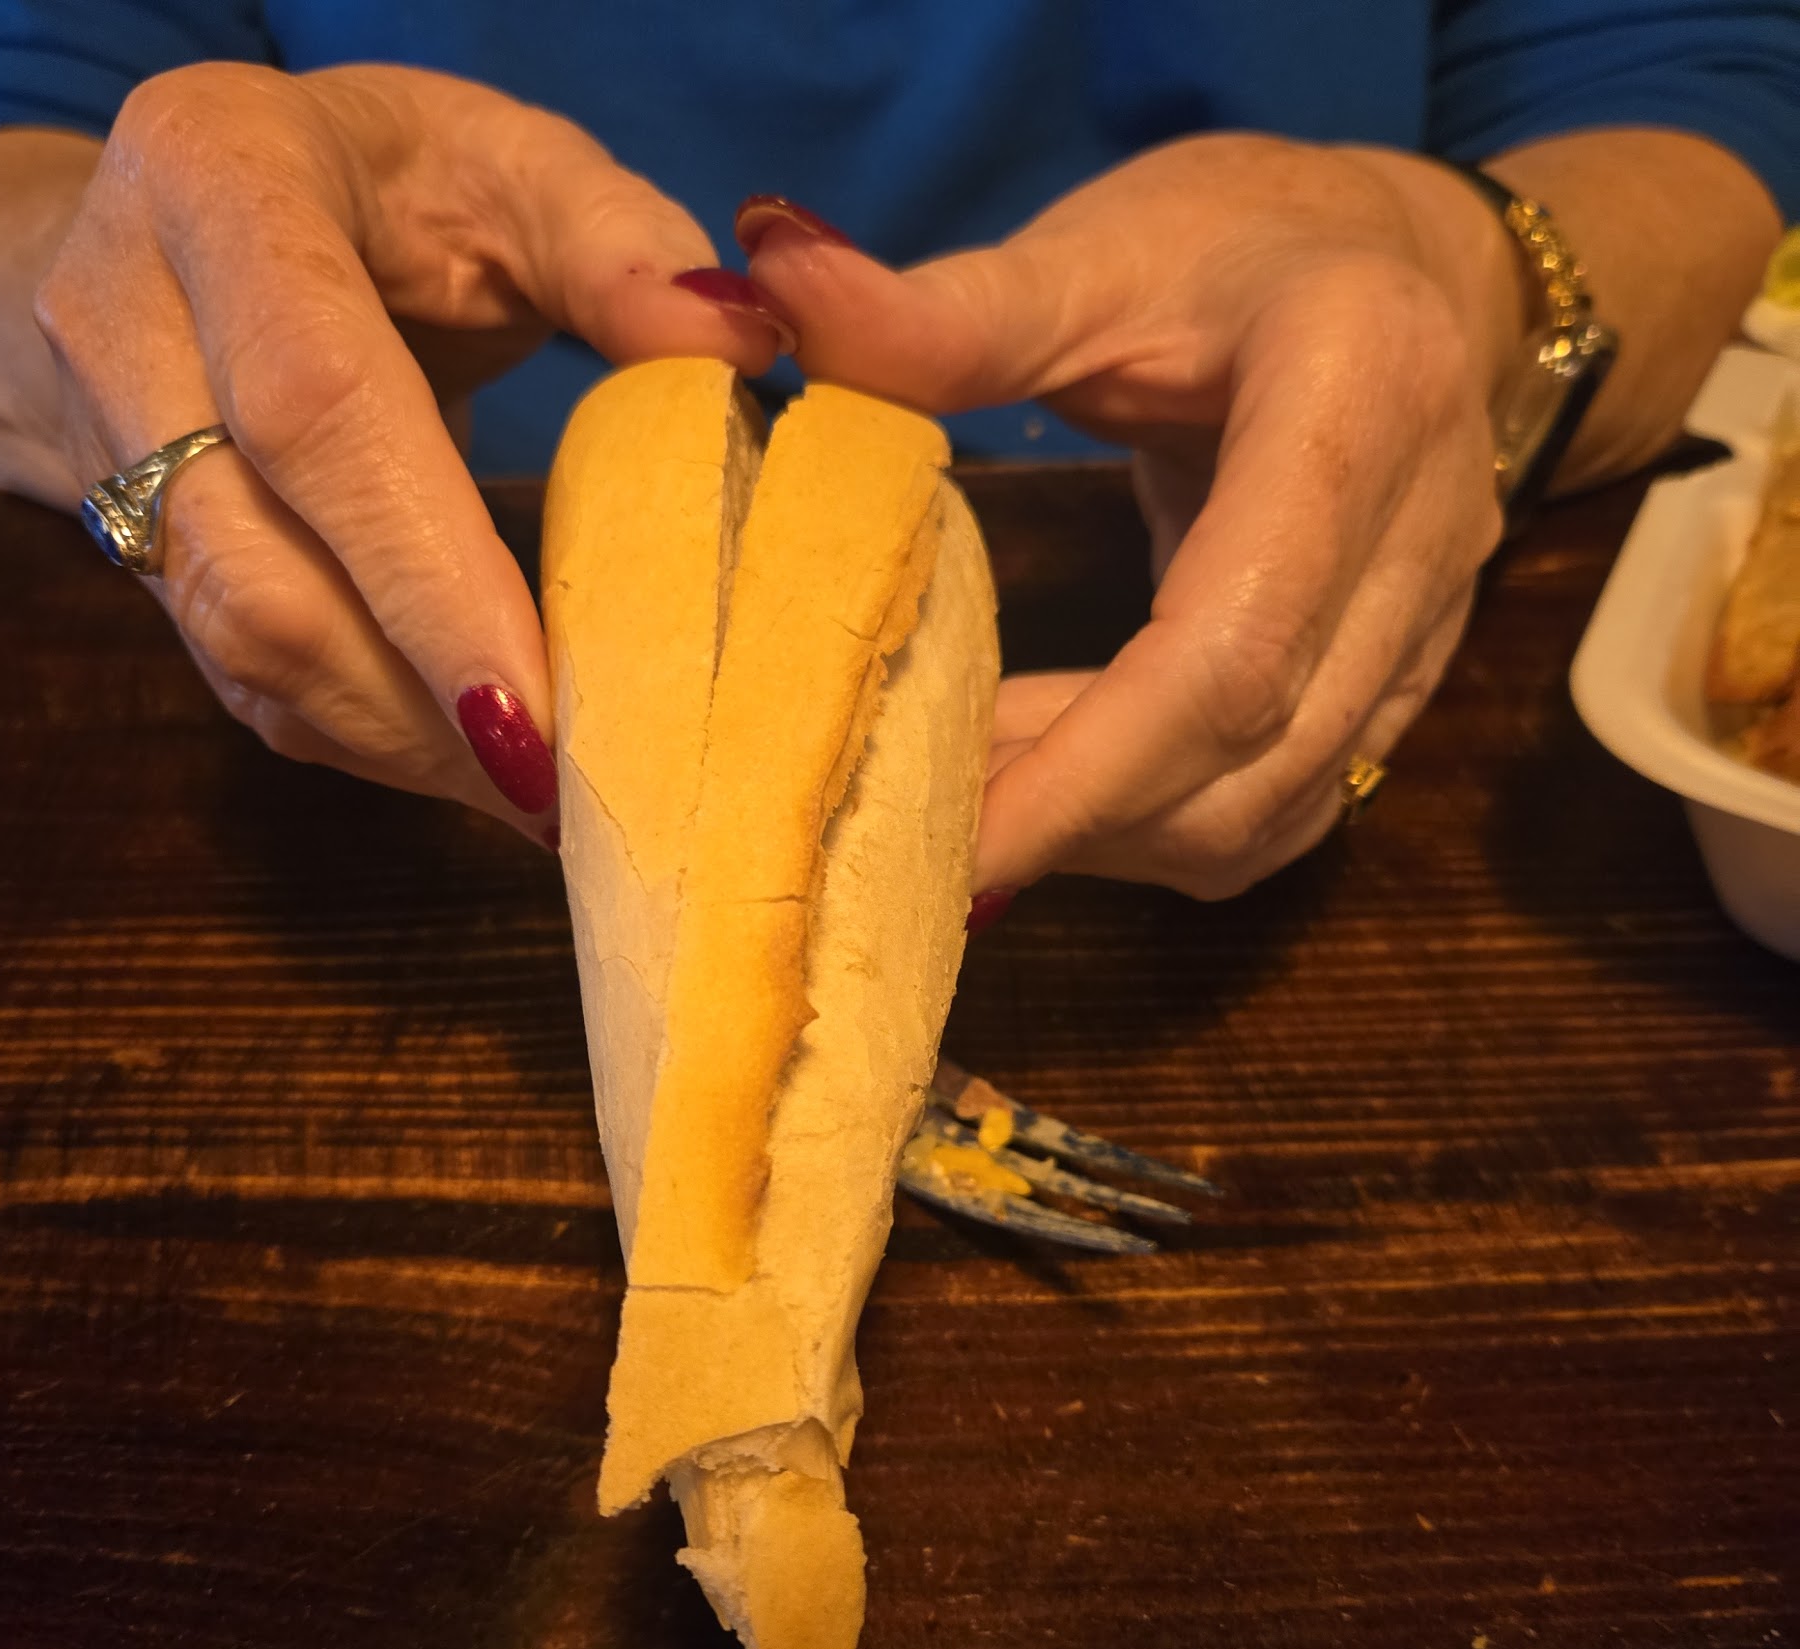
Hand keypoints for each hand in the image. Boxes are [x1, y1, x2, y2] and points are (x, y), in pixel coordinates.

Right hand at [34, 63, 793, 839]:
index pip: (316, 412)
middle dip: (422, 703)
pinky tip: (479, 769)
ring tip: (545, 800)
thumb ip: (619, 241)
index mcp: (214, 180)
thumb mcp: (512, 164)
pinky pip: (249, 683)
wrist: (197, 216)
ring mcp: (103, 450)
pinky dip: (377, 742)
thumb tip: (741, 342)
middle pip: (254, 570)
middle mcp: (122, 321)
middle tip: (571, 792)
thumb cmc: (392, 186)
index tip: (536, 713)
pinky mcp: (139, 555)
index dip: (427, 579)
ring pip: (244, 650)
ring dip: (405, 745)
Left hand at [741, 136, 1520, 895]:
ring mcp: (1433, 624)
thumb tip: (771, 284)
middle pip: (1253, 757)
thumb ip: (947, 312)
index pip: (1226, 652)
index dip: (1085, 774)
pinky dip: (1163, 827)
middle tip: (923, 820)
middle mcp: (1425, 533)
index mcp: (1359, 399)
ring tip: (977, 791)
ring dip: (1116, 835)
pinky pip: (1290, 808)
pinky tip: (1058, 783)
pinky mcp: (1408, 681)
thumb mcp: (1093, 257)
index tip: (950, 846)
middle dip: (1081, 820)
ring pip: (1275, 810)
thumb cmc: (1233, 247)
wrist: (1405, 267)